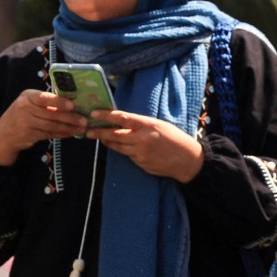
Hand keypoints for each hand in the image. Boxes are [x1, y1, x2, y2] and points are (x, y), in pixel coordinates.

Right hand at [0, 88, 85, 165]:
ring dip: (69, 127)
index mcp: (27, 96)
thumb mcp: (31, 104)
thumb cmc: (23, 115)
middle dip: (70, 117)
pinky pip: (49, 134)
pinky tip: (71, 133)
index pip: (45, 98)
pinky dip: (62, 134)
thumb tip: (75, 102)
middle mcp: (24, 107)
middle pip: (51, 113)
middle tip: (84, 120)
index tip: (74, 105)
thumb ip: (47, 102)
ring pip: (52, 125)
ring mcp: (25, 122)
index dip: (60, 102)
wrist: (4, 134)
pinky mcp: (28, 134)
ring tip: (81, 128)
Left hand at [90, 111, 204, 181]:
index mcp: (148, 126)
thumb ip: (142, 124)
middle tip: (87, 130)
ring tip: (102, 138)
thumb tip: (122, 123)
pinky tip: (129, 149)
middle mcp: (141, 139)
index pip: (122, 118)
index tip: (94, 113)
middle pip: (113, 135)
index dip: (106, 115)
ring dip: (108, 142)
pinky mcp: (140, 163)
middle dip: (98, 132)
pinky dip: (125, 151)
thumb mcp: (160, 125)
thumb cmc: (176, 139)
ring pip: (117, 147)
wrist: (188, 160)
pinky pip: (128, 156)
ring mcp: (140, 153)